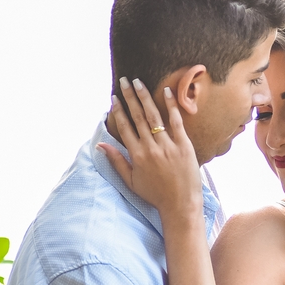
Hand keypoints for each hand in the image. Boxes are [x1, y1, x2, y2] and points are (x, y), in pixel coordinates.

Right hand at [99, 78, 203, 222]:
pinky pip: (176, 121)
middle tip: (124, 81)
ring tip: (139, 82)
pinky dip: (171, 106)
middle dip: (129, 97)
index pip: (124, 127)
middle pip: (137, 117)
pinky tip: (166, 91)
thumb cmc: (155, 194)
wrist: (180, 204)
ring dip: (145, 97)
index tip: (113, 98)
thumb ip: (116, 161)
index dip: (118, 111)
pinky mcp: (184, 145)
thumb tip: (100, 146)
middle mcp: (150, 148)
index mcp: (136, 156)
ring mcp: (167, 145)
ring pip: (153, 116)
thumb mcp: (130, 181)